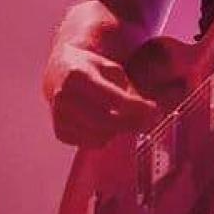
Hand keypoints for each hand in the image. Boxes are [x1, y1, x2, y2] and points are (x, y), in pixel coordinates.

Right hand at [43, 4, 157, 146]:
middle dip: (132, 124)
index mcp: (79, 75)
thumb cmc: (91, 70)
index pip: (113, 98)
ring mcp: (59, 116)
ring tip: (121, 116)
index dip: (137, 107)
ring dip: (118, 130)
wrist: (59, 74)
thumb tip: (150, 115)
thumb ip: (129, 91)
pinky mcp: (60, 132)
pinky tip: (104, 122)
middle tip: (148, 121)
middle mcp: (64, 97)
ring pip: (100, 136)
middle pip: (107, 121)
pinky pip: (91, 143)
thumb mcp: (112, 70)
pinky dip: (103, 136)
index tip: (155, 110)